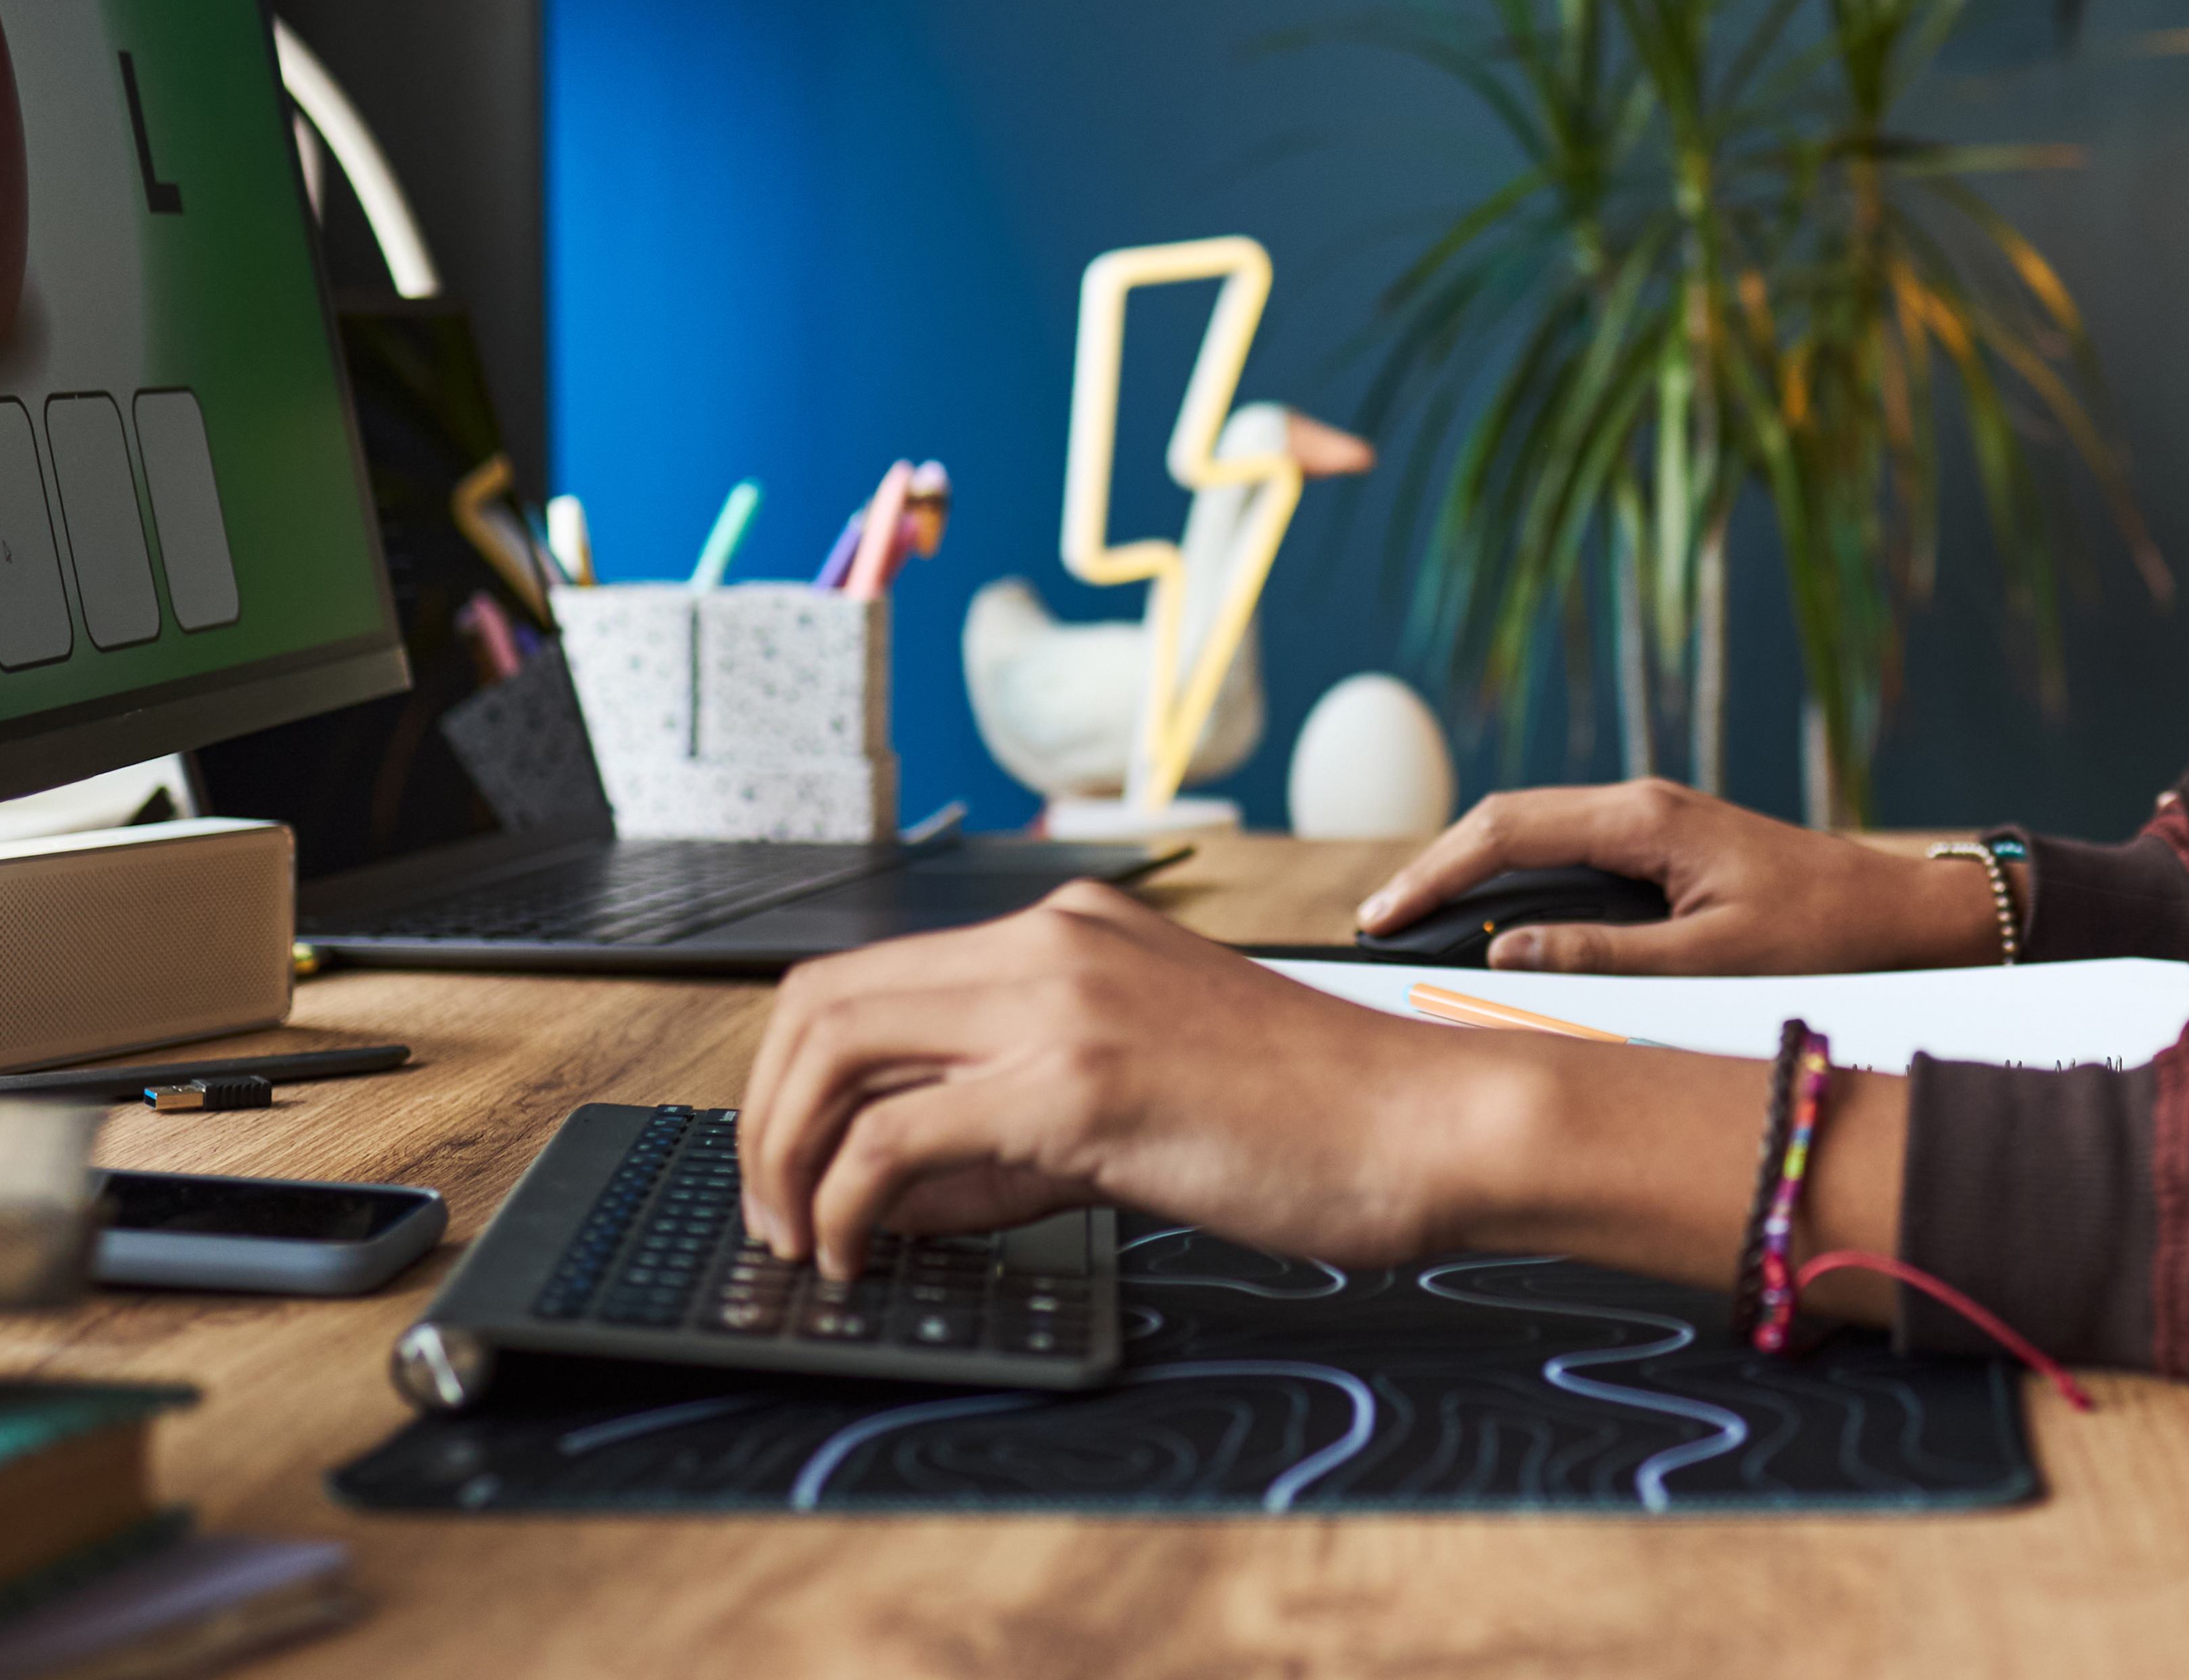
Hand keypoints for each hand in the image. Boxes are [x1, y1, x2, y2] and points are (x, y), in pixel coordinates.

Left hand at [740, 878, 1914, 1314]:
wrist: (1424, 1124)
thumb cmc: (1309, 1122)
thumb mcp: (1138, 1098)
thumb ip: (1013, 1128)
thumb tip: (891, 1190)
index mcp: (1069, 931)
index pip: (867, 973)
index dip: (797, 1074)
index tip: (793, 1163)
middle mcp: (1049, 943)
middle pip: (821, 1000)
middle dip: (764, 1113)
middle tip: (771, 1208)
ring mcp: (1059, 1003)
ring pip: (834, 1050)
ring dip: (786, 1156)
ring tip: (801, 1241)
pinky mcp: (1074, 1083)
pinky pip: (895, 1139)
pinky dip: (847, 1206)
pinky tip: (860, 1257)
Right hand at [1353, 779, 2002, 975]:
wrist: (1907, 917)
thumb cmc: (1827, 937)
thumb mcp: (1713, 963)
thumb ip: (1605, 959)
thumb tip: (1507, 955)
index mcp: (1645, 818)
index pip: (1506, 829)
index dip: (1432, 873)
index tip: (1378, 917)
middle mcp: (1642, 806)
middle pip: (1507, 823)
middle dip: (1434, 870)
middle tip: (1374, 926)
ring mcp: (1653, 824)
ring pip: (1536, 838)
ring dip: (1473, 876)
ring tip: (1415, 925)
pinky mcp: (1666, 850)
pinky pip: (1569, 856)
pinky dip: (1518, 884)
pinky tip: (1495, 923)